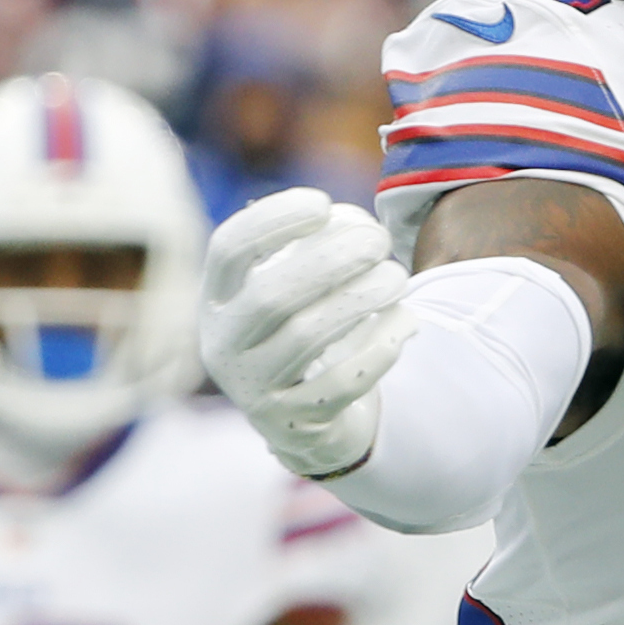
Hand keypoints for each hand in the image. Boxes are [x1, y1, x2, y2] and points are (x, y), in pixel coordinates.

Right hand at [202, 189, 411, 479]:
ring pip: (307, 337)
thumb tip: (351, 222)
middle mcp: (223, 344)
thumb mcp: (299, 289)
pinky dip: (379, 346)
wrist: (310, 420)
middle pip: (270, 295)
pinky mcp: (294, 421)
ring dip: (361, 299)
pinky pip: (342, 382)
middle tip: (378, 240)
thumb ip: (318, 246)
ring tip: (396, 277)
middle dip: (330, 261)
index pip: (228, 250)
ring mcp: (254, 388)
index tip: (322, 203)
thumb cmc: (307, 331)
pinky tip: (406, 321)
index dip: (272, 221)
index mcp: (217, 300)